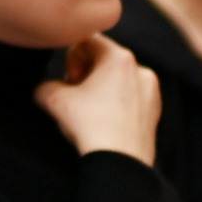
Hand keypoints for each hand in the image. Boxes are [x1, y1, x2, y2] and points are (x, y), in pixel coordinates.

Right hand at [35, 35, 160, 163]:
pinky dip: (116, 103)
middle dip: (86, 74)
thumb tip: (49, 88)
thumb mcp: (54, 100)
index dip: (70, 58)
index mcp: (119, 57)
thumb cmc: (90, 126)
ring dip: (101, 89)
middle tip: (78, 97)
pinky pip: (131, 97)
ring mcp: (152, 90)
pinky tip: (107, 123)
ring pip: (118, 79)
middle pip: (104, 59)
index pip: (86, 40)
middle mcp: (140, 68)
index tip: (70, 81)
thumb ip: (46, 84)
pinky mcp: (155, 110)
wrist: (121, 162)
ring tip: (91, 112)